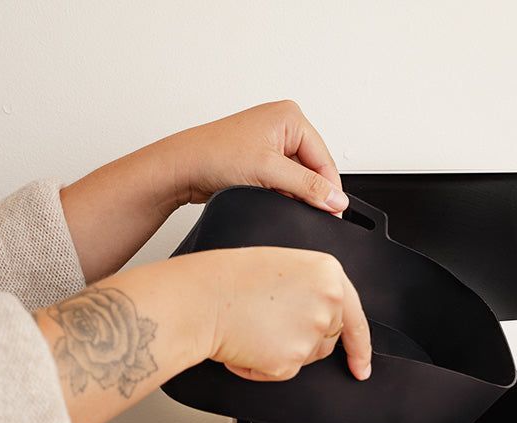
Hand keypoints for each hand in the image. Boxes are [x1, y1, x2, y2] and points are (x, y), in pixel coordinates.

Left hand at [61, 100, 345, 282]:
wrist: (179, 168)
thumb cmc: (212, 156)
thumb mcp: (268, 172)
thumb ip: (308, 186)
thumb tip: (337, 200)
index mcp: (290, 116)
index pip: (325, 159)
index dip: (328, 189)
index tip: (332, 214)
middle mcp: (282, 124)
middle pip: (314, 168)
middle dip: (307, 190)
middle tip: (296, 207)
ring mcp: (271, 141)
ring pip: (299, 177)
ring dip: (291, 192)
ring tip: (271, 196)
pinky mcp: (260, 157)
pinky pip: (284, 180)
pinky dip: (280, 192)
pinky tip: (266, 196)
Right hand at [203, 247, 370, 381]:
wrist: (201, 300)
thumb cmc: (229, 280)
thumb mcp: (285, 267)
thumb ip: (313, 288)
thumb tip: (321, 315)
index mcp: (329, 274)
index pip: (356, 318)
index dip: (359, 347)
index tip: (361, 365)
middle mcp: (328, 303)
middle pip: (328, 339)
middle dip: (304, 341)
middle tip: (271, 327)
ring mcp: (312, 334)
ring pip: (307, 357)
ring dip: (284, 351)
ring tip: (255, 327)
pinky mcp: (290, 361)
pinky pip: (282, 372)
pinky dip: (262, 367)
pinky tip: (247, 343)